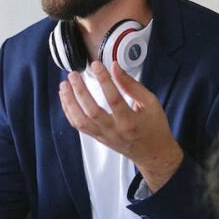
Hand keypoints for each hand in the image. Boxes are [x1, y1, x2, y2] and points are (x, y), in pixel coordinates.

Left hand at [59, 61, 183, 189]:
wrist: (153, 153)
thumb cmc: (154, 127)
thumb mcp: (150, 103)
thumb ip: (132, 85)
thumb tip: (115, 67)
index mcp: (131, 122)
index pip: (114, 99)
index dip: (104, 80)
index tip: (96, 65)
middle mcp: (115, 131)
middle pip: (92, 111)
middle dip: (80, 91)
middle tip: (74, 75)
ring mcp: (104, 136)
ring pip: (81, 121)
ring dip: (69, 102)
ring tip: (64, 85)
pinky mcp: (97, 138)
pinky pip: (79, 126)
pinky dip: (69, 112)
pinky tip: (66, 98)